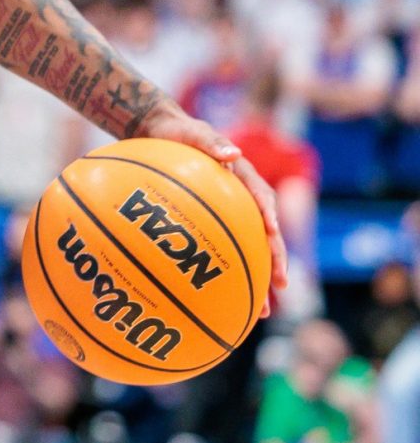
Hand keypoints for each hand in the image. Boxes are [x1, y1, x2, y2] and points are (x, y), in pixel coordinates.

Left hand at [133, 102, 288, 313]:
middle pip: (264, 233)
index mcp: (242, 175)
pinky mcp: (215, 223)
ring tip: (265, 311)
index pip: (262, 198)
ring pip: (250, 249)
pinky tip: (224, 301)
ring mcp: (231, 213)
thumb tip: (233, 151)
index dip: (269, 217)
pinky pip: (225, 251)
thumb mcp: (192, 131)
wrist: (160, 133)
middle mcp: (242, 197)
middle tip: (282, 286)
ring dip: (259, 279)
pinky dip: (229, 273)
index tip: (272, 234)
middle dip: (275, 261)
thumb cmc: (177, 131)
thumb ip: (211, 141)